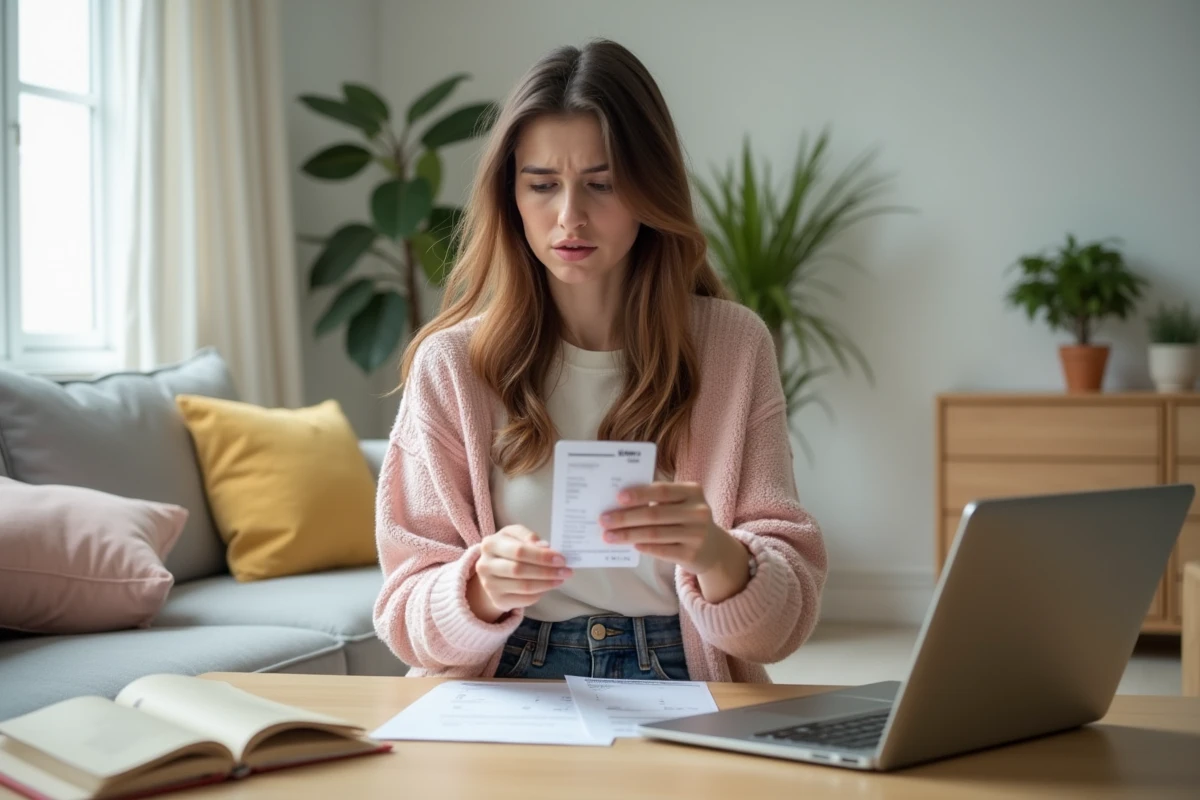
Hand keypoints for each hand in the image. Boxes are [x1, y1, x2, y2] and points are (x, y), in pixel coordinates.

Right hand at [467, 525, 572, 622]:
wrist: (492, 571)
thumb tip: (545, 546)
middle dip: (547, 571)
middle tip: (566, 570)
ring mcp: (489, 585)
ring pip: (524, 586)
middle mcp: (485, 565)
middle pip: (520, 570)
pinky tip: (548, 586)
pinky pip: (524, 599)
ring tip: (561, 578)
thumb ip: (528, 537)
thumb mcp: (514, 535)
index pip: (519, 551)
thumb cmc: (508, 549)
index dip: (542, 556)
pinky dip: (540, 593)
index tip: (561, 558)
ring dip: (547, 583)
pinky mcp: (497, 600)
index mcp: (490, 544)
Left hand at [599, 482, 749, 600]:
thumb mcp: (681, 503)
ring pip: (655, 534)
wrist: (713, 548)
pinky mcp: (692, 554)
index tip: (618, 497)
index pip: (662, 491)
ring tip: (609, 536)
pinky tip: (630, 545)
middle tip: (604, 520)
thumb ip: (657, 499)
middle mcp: (698, 512)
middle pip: (654, 514)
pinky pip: (662, 551)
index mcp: (693, 491)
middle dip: (625, 517)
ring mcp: (697, 535)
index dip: (639, 494)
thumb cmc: (686, 519)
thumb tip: (619, 502)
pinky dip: (644, 547)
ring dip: (628, 535)